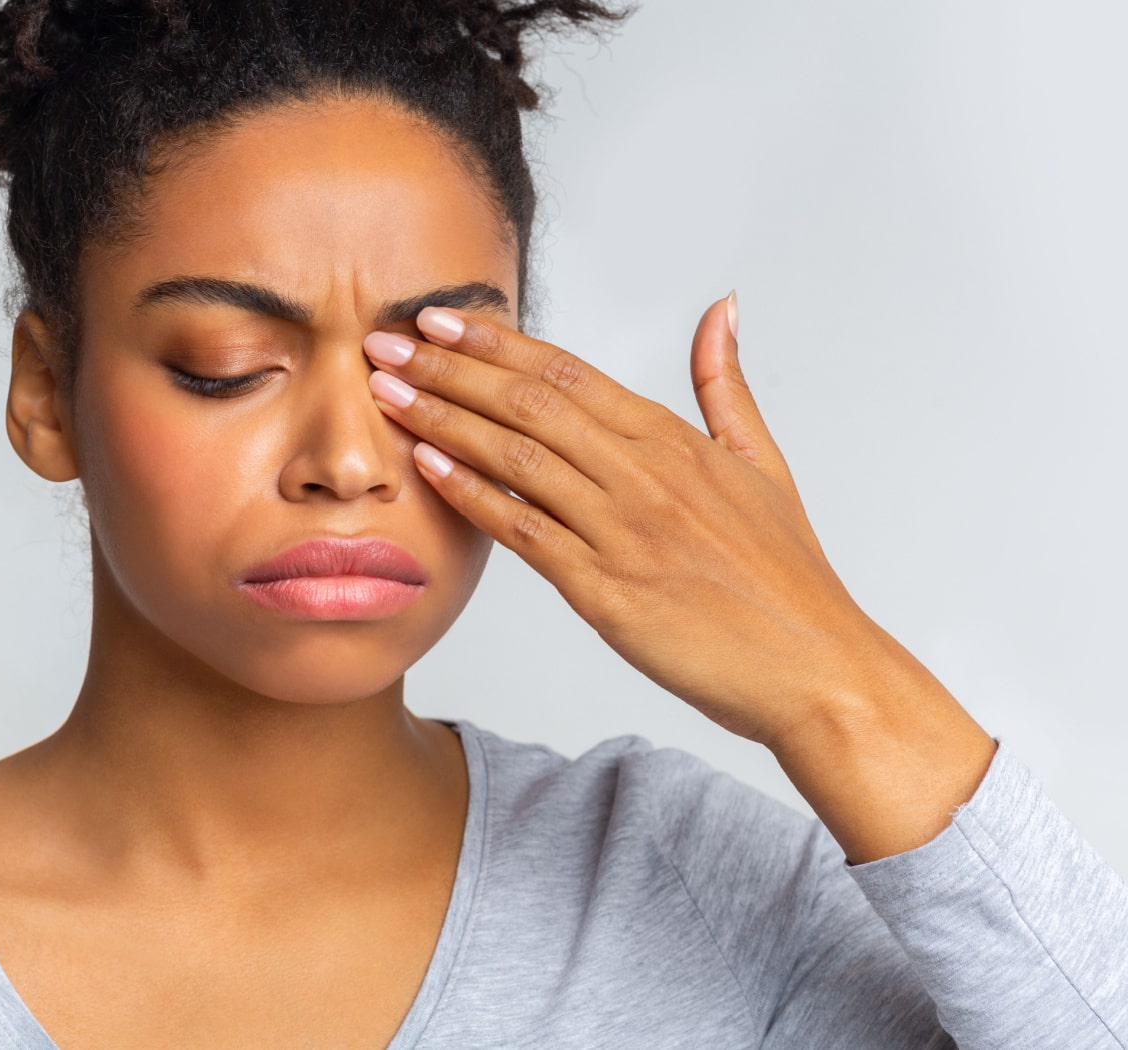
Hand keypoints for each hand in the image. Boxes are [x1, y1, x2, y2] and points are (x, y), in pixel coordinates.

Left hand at [363, 294, 884, 747]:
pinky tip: (426, 466)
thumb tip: (722, 308)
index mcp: (674, 441)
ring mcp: (621, 531)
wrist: (816, 670)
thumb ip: (725, 384)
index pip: (568, 372)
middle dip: (448, 367)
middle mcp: (642, 475)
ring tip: (385, 392)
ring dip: (443, 419)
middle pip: (529, 402)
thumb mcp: (763, 463)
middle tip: (383, 342)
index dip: (497, 341)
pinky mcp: (605, 591)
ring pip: (517, 457)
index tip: (441, 318)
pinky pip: (524, 532)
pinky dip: (473, 494)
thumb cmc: (787, 577)